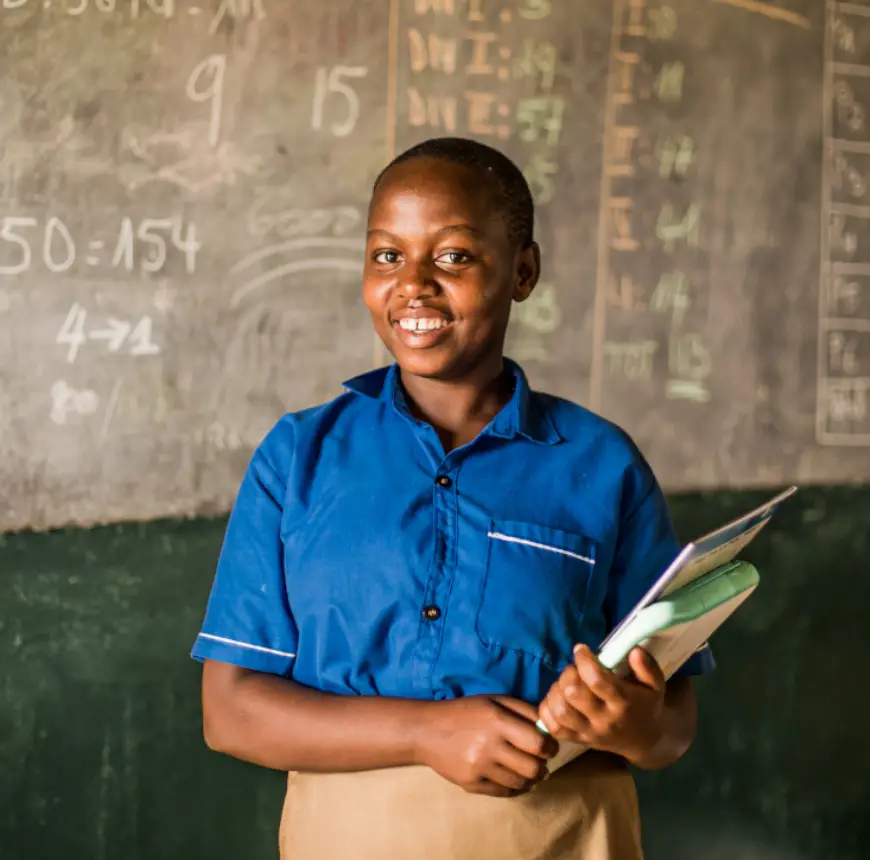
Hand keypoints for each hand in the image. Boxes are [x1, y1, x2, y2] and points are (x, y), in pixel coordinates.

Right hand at [416, 695, 558, 796]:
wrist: (427, 730)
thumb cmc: (465, 712)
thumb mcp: (494, 700)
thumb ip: (523, 710)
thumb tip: (549, 727)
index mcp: (497, 721)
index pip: (538, 743)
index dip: (550, 748)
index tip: (550, 747)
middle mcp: (488, 746)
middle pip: (532, 768)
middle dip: (543, 767)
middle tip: (541, 762)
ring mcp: (479, 767)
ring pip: (520, 783)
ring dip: (531, 779)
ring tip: (529, 771)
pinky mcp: (471, 784)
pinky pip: (503, 793)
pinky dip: (515, 789)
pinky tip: (514, 780)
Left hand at [538, 645, 665, 763]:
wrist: (643, 740)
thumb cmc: (645, 703)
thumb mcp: (655, 684)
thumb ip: (647, 667)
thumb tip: (633, 652)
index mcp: (624, 703)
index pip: (597, 681)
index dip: (584, 661)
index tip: (581, 649)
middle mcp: (604, 720)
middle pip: (572, 694)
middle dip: (569, 673)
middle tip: (575, 668)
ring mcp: (588, 733)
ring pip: (559, 711)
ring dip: (556, 690)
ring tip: (566, 683)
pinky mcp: (576, 740)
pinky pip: (552, 727)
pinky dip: (547, 709)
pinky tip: (559, 698)